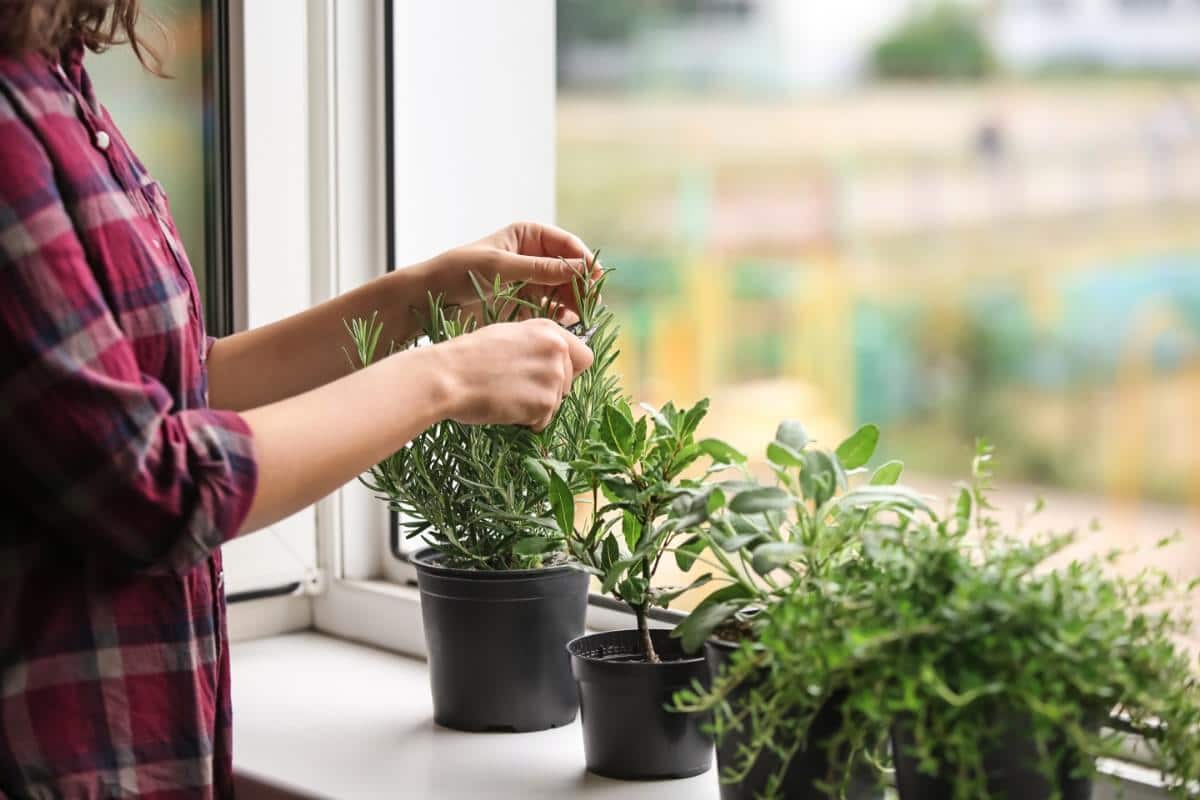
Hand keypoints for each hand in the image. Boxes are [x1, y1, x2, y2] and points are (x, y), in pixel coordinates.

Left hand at [410, 221, 597, 311]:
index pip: (566, 244)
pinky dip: (561, 316)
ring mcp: (531, 282)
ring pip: (564, 290)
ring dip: (574, 302)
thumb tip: (581, 268)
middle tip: (590, 304)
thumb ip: (541, 269)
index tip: (594, 278)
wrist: (428, 298)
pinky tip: (563, 324)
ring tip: (579, 317)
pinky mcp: (525, 305)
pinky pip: (551, 309)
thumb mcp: (500, 267)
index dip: (583, 259)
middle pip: (570, 269)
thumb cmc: (458, 271)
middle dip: (582, 284)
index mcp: (528, 236)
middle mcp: (534, 257)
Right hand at [434, 318, 593, 430]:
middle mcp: (557, 351)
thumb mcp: (508, 335)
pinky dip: (527, 421)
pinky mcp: (544, 403)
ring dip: (535, 407)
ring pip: (556, 404)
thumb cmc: (468, 356)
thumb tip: (555, 360)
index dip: (569, 369)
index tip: (551, 376)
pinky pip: (543, 421)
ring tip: (507, 397)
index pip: (583, 357)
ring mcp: (553, 377)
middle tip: (517, 388)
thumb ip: (537, 344)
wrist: (448, 376)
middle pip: (570, 383)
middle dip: (549, 390)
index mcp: (549, 330)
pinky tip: (506, 408)